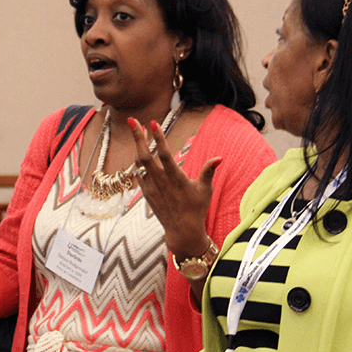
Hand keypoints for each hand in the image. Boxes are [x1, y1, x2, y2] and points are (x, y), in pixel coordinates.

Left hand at [128, 117, 219, 257]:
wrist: (182, 231)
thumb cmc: (196, 208)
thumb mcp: (205, 190)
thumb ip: (208, 171)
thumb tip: (219, 158)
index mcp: (176, 179)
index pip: (164, 154)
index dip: (158, 138)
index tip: (152, 122)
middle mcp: (160, 182)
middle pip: (144, 156)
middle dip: (137, 137)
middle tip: (132, 120)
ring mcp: (151, 188)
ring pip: (139, 163)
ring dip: (137, 146)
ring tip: (137, 130)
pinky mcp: (146, 193)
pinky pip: (138, 173)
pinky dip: (138, 161)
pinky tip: (140, 151)